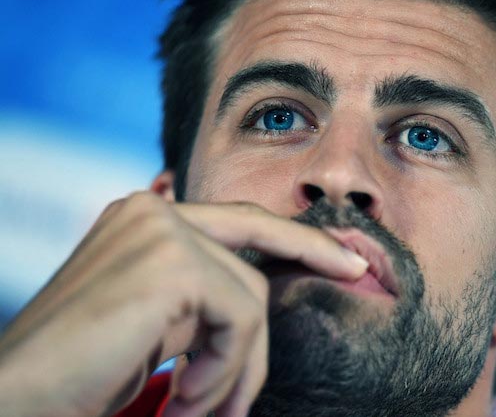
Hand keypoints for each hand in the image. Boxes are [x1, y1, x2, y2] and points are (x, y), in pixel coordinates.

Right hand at [0, 192, 366, 416]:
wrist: (18, 401)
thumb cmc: (85, 374)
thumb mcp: (156, 325)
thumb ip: (200, 298)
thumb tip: (257, 298)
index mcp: (146, 221)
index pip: (241, 220)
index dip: (298, 237)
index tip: (347, 257)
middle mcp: (152, 213)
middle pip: (258, 241)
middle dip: (305, 267)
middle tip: (348, 280)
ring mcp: (161, 232)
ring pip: (251, 298)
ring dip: (235, 367)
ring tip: (195, 408)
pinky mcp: (170, 263)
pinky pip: (240, 320)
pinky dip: (222, 371)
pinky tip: (180, 399)